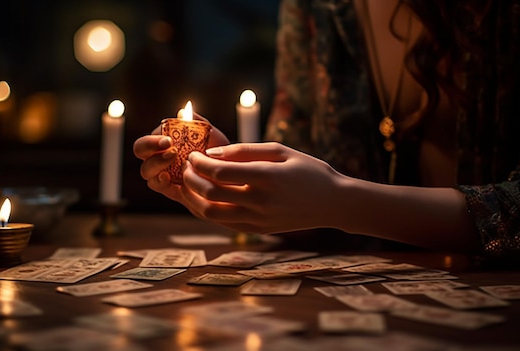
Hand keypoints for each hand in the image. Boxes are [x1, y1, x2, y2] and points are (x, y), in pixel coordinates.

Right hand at [132, 113, 228, 202]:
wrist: (228, 170)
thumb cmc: (216, 148)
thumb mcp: (209, 133)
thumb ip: (196, 121)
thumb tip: (183, 111)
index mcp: (162, 142)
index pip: (146, 141)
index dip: (152, 140)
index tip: (169, 140)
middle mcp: (157, 156)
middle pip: (140, 152)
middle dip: (150, 148)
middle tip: (170, 149)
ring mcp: (162, 174)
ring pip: (146, 171)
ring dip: (156, 165)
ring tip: (174, 160)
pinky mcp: (170, 189)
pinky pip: (157, 186)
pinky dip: (160, 182)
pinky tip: (169, 178)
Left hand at [182, 142, 347, 233]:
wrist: (333, 203)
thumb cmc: (308, 170)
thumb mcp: (281, 151)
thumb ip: (245, 150)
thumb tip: (211, 154)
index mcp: (266, 177)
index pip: (219, 172)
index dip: (199, 163)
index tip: (193, 154)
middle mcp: (260, 201)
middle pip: (210, 194)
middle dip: (191, 179)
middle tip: (187, 167)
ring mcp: (258, 220)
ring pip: (211, 214)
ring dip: (193, 198)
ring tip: (189, 184)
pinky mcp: (258, 230)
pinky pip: (223, 223)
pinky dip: (207, 211)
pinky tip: (204, 198)